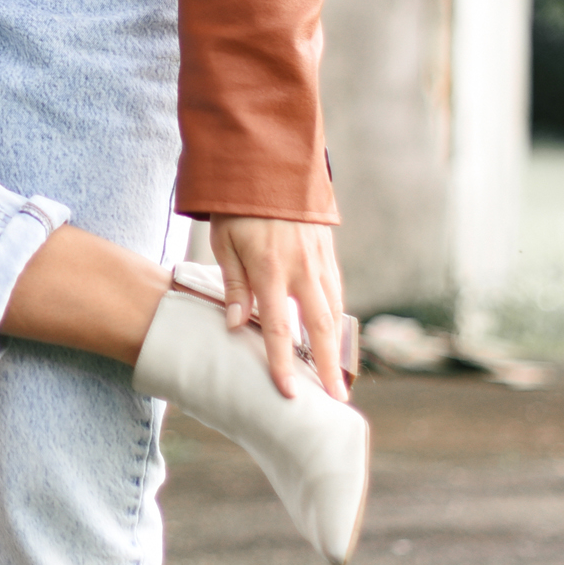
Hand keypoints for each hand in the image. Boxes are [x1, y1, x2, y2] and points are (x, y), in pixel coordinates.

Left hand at [208, 216, 349, 402]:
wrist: (269, 165)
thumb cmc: (238, 208)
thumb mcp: (225, 244)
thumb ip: (234, 286)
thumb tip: (236, 326)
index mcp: (271, 270)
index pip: (278, 329)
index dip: (283, 364)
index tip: (289, 394)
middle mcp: (301, 269)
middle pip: (320, 328)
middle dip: (328, 367)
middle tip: (336, 400)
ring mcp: (319, 261)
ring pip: (335, 312)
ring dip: (337, 347)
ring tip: (338, 376)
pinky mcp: (327, 253)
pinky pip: (336, 293)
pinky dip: (338, 319)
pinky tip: (334, 336)